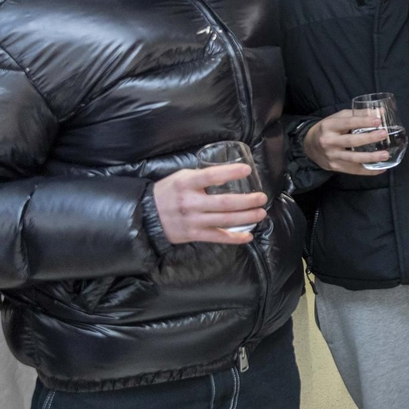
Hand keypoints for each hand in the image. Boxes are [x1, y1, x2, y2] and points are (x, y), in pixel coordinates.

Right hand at [152, 164, 266, 244]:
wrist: (146, 215)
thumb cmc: (168, 192)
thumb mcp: (181, 177)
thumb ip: (203, 176)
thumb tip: (228, 176)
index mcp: (186, 184)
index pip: (210, 176)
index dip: (230, 172)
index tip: (247, 170)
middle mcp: (190, 203)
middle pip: (223, 202)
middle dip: (247, 201)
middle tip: (262, 198)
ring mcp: (192, 221)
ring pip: (224, 220)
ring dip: (246, 217)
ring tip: (261, 213)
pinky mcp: (193, 235)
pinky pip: (217, 237)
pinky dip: (234, 238)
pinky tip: (248, 235)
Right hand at [303, 109, 391, 175]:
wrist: (309, 146)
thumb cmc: (328, 129)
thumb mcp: (338, 118)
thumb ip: (358, 114)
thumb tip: (380, 112)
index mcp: (329, 126)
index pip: (347, 123)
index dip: (363, 121)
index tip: (378, 120)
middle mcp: (329, 141)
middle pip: (351, 141)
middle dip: (369, 138)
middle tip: (384, 134)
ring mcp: (332, 156)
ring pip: (353, 158)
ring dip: (371, 157)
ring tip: (386, 155)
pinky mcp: (336, 167)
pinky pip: (354, 170)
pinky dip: (369, 171)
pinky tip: (381, 168)